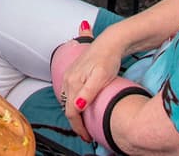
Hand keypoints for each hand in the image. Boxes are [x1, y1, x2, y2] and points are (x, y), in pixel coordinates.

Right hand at [62, 24, 125, 140]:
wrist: (111, 41)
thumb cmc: (108, 58)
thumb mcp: (101, 77)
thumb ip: (88, 92)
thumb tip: (76, 105)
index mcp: (73, 82)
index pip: (71, 111)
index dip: (78, 127)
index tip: (87, 137)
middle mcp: (68, 79)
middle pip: (68, 107)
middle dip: (76, 123)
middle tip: (88, 134)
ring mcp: (70, 75)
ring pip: (68, 100)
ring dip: (75, 113)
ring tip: (86, 123)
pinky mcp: (74, 73)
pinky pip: (70, 93)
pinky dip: (75, 103)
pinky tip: (82, 105)